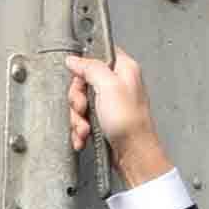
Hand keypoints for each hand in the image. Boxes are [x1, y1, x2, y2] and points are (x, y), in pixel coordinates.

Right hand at [67, 48, 170, 185]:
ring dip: (78, 118)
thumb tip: (75, 60)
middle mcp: (118, 84)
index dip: (84, 66)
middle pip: (83, 81)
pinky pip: (83, 118)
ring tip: (86, 128)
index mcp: (124, 69)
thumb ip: (90, 67)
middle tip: (83, 108)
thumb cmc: (129, 122)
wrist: (133, 154)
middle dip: (77, 99)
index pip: (98, 54)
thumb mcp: (108, 86)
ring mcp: (110, 103)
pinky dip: (80, 129)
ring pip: (81, 102)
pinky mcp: (104, 120)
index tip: (81, 80)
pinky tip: (84, 136)